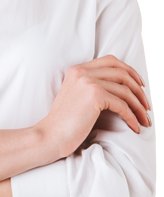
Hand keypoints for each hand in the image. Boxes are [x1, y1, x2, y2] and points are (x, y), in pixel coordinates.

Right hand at [36, 54, 150, 159]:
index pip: (110, 61)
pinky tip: (135, 127)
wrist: (50, 135)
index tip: (139, 85)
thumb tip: (122, 90)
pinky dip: (132, 117)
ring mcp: (88, 82)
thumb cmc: (64, 122)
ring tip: (144, 119)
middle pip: (121, 72)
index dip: (129, 71)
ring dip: (139, 106)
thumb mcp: (76, 96)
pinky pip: (122, 105)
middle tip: (146, 105)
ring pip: (125, 90)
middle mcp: (82, 71)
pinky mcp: (95, 96)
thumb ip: (92, 86)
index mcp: (77, 69)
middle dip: (138, 89)